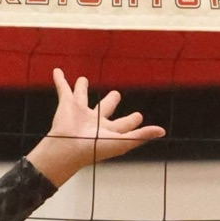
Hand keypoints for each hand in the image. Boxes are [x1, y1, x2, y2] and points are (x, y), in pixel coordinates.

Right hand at [27, 68, 165, 185]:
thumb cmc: (94, 149)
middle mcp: (93, 122)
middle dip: (110, 102)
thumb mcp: (122, 142)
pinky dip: (60, 80)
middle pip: (104, 109)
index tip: (139, 117)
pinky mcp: (66, 105)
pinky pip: (63, 88)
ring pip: (81, 96)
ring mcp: (79, 112)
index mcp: (107, 131)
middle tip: (116, 95)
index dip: (132, 121)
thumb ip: (142, 135)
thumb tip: (162, 132)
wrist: (68, 148)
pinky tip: (57, 71)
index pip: (123, 125)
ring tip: (82, 80)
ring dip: (81, 88)